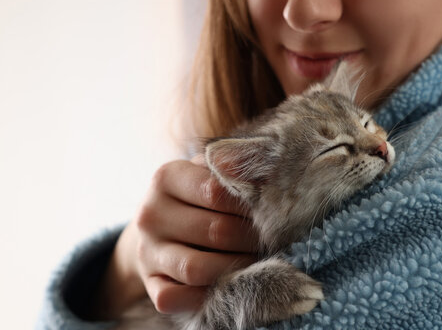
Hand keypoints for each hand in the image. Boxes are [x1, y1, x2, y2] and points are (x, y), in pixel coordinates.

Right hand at [91, 155, 258, 318]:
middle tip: (271, 238)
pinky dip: (204, 296)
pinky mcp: (149, 283)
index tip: (267, 209)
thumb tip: (258, 169)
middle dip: (250, 238)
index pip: (216, 191)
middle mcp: (150, 214)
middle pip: (215, 231)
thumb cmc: (197, 194)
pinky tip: (226, 285)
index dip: (248, 203)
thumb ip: (234, 166)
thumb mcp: (210, 172)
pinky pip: (176, 298)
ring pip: (197, 268)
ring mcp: (147, 250)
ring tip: (255, 260)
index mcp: (166, 177)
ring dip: (235, 268)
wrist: (158, 225)